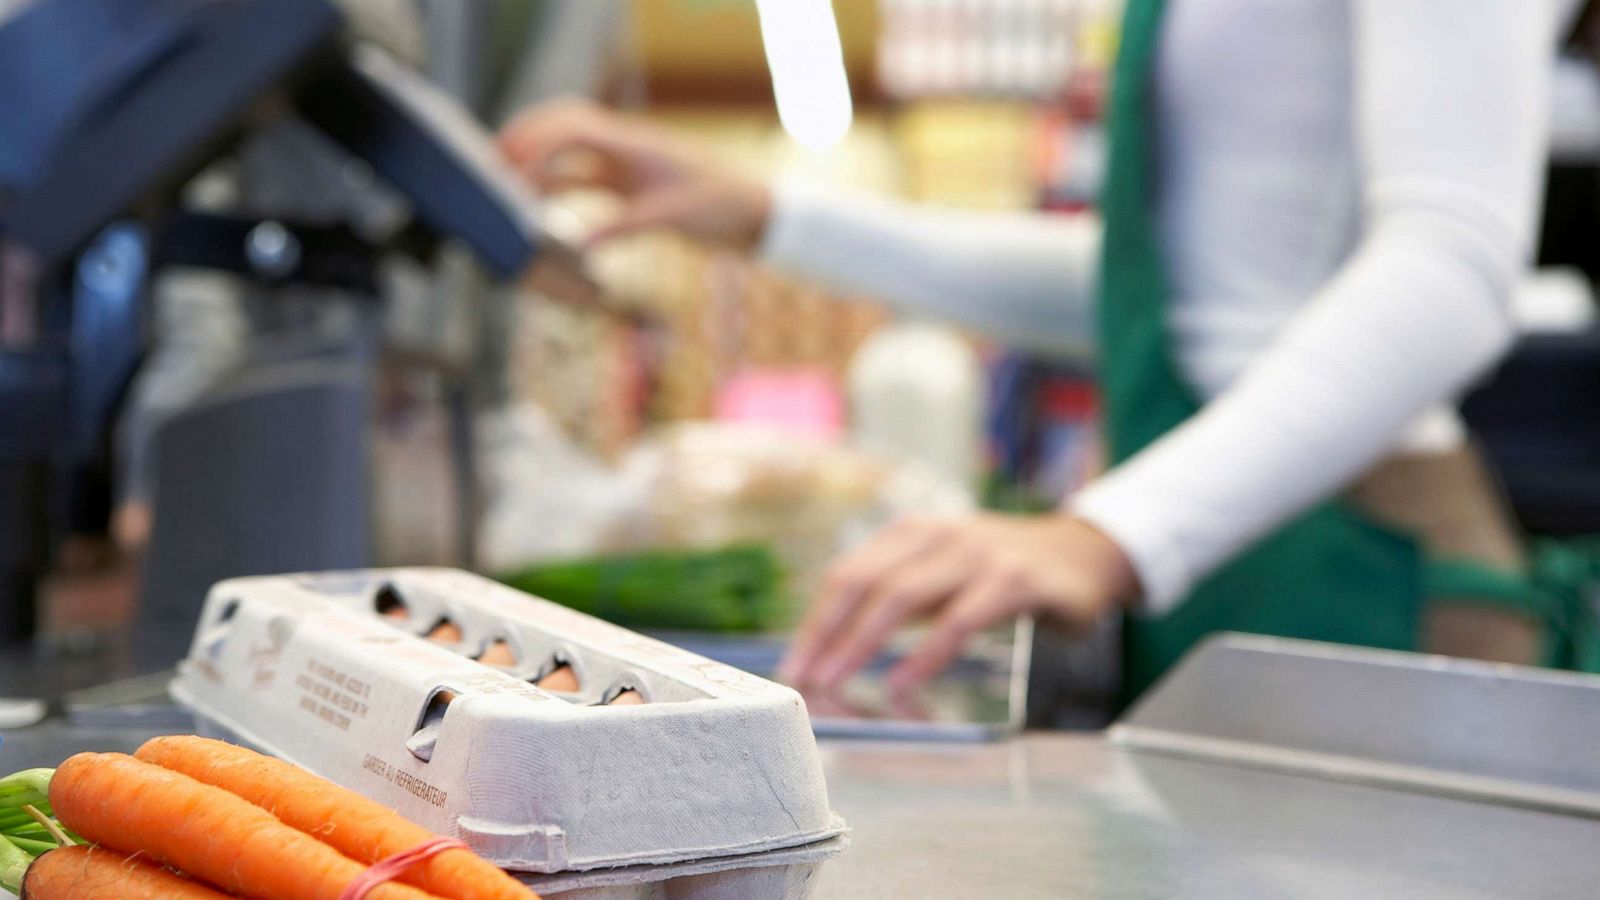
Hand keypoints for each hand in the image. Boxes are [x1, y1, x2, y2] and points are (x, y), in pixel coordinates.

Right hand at [499, 98, 772, 248]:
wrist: (755, 213)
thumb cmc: (720, 205)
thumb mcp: (672, 217)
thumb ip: (622, 227)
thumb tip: (577, 246)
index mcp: (632, 144)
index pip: (570, 128)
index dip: (533, 143)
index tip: (506, 167)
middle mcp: (623, 150)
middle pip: (561, 131)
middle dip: (525, 144)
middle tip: (490, 169)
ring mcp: (625, 169)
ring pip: (569, 161)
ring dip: (538, 172)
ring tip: (505, 195)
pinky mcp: (630, 190)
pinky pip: (584, 186)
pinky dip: (560, 196)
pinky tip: (541, 216)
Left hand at [777, 513, 1137, 692]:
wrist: (1087, 554)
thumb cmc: (1002, 574)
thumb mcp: (945, 573)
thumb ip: (900, 598)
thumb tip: (836, 649)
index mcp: (913, 532)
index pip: (849, 574)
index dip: (817, 621)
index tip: (793, 665)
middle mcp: (939, 535)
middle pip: (865, 582)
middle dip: (828, 634)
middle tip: (804, 680)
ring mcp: (977, 554)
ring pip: (902, 596)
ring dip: (861, 643)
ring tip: (835, 683)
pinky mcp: (1014, 580)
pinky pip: (958, 620)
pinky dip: (924, 654)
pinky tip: (901, 683)